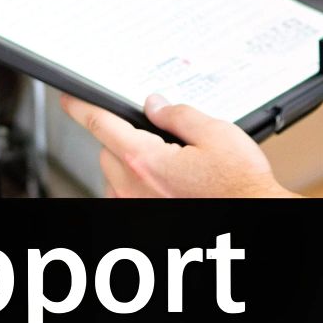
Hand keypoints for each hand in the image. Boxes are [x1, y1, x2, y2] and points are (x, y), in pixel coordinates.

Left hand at [62, 93, 294, 198]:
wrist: (253, 214)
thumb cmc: (240, 186)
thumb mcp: (216, 135)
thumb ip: (179, 115)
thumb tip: (155, 105)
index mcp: (146, 162)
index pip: (101, 125)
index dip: (81, 107)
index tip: (69, 99)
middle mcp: (134, 190)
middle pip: (109, 152)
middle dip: (127, 140)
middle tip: (162, 140)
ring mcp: (136, 210)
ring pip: (115, 179)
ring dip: (132, 168)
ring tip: (172, 170)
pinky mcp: (143, 223)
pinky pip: (125, 200)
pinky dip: (136, 190)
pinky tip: (166, 188)